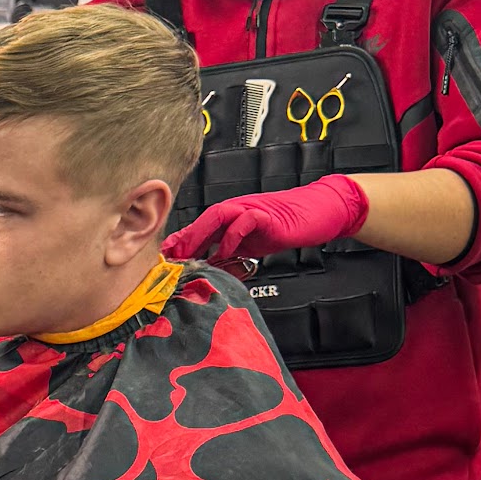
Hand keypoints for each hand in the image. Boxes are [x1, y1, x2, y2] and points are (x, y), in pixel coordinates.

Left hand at [164, 175, 371, 265]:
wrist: (318, 211)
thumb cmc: (284, 226)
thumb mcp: (249, 243)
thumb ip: (227, 253)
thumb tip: (206, 269)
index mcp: (228, 217)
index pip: (196, 229)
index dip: (178, 245)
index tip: (161, 263)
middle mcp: (234, 210)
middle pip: (200, 222)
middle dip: (181, 242)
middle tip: (165, 262)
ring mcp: (250, 210)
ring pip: (216, 217)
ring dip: (199, 237)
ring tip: (186, 257)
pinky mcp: (267, 215)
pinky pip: (244, 222)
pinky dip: (233, 237)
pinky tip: (226, 253)